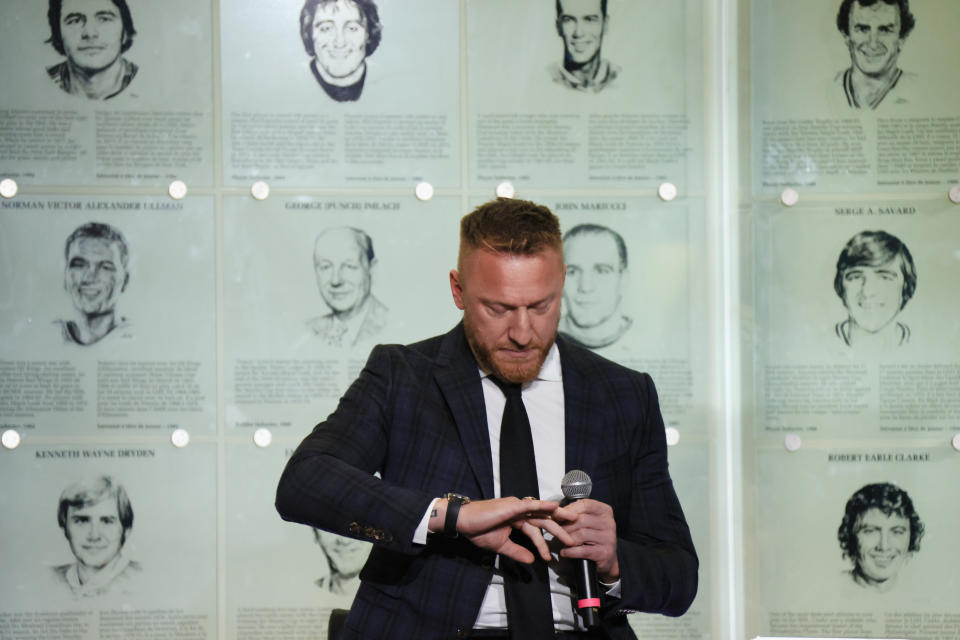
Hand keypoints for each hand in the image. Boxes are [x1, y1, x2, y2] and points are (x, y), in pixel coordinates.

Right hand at [456, 497, 576, 563]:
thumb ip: (517, 552)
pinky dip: (544, 505)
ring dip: (558, 518)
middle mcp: (520, 510)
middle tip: (576, 537)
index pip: (537, 530)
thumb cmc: (479, 530)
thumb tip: (531, 561)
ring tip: (573, 523)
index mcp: (517, 519)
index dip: (546, 542)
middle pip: (544, 520)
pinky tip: (555, 507)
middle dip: (561, 528)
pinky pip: (531, 505)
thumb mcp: (501, 546)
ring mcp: (517, 506)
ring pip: (542, 513)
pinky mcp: (512, 505)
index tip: (553, 556)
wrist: (464, 522)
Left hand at [557, 499, 618, 581]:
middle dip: (565, 526)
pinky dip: (570, 551)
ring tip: (562, 541)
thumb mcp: (587, 522)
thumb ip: (575, 515)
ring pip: (581, 534)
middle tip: (557, 531)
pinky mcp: (605, 553)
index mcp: (605, 511)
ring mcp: (608, 538)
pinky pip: (582, 550)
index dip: (568, 510)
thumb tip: (556, 513)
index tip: (558, 516)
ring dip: (567, 539)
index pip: (585, 505)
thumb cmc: (593, 537)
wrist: (606, 559)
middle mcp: (609, 523)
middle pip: (580, 520)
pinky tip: (565, 552)